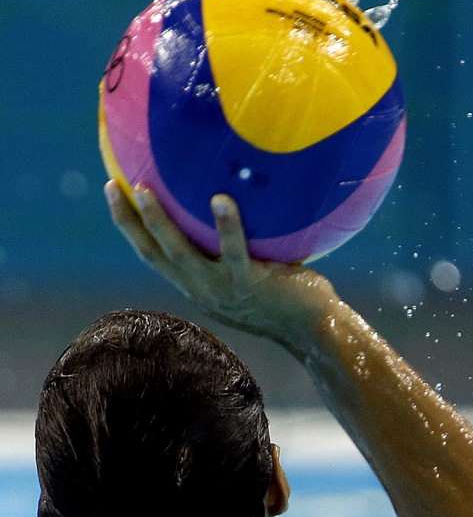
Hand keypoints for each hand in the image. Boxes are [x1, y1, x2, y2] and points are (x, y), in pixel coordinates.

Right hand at [106, 181, 337, 347]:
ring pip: (180, 252)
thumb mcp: (250, 274)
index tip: (116, 194)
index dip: (131, 227)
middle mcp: (202, 288)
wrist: (312, 329)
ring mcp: (222, 287)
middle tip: (116, 187)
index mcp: (197, 284)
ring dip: (159, 221)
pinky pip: (233, 250)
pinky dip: (226, 225)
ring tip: (146, 189)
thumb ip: (236, 249)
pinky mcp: (249, 282)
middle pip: (153, 253)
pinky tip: (221, 198)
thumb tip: (236, 201)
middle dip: (129, 221)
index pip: (153, 255)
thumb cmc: (288, 295)